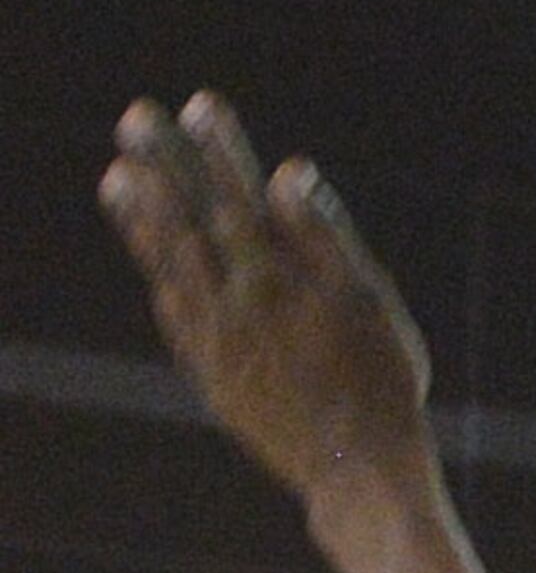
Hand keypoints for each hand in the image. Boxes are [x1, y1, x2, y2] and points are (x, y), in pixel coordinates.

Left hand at [98, 93, 432, 506]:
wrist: (355, 468)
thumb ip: (323, 235)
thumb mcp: (370, 302)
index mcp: (277, 276)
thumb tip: (287, 173)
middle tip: (135, 119)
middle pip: (188, 218)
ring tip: (117, 176)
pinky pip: (173, 313)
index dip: (219, 148)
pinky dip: (157, 276)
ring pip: (167, 264)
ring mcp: (214, 338)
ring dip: (140, 216)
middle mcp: (234, 300)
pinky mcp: (209, 372)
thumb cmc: (381, 381)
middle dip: (162, 164)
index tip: (199, 104)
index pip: (238, 195)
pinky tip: (150, 257)